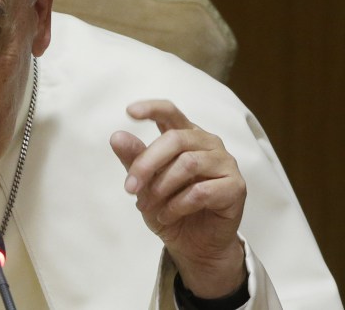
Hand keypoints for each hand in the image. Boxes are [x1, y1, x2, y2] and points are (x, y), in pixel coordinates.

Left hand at [110, 100, 246, 297]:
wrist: (194, 244)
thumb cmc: (169, 206)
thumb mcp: (144, 183)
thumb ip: (134, 159)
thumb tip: (116, 136)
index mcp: (185, 135)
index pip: (170, 112)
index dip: (152, 108)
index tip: (129, 111)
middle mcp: (207, 143)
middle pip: (175, 139)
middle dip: (146, 163)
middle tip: (129, 187)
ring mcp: (225, 163)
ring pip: (188, 163)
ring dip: (161, 187)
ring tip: (147, 206)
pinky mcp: (236, 187)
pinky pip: (201, 191)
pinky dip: (177, 205)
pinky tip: (167, 215)